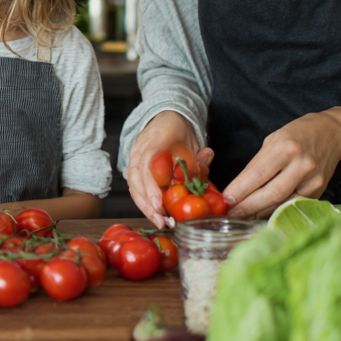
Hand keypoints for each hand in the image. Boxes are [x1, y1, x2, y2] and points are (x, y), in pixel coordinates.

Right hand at [127, 111, 212, 228]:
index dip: (151, 185)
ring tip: (160, 222)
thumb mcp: (191, 141)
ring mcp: (134, 158)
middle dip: (148, 202)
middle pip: (136, 178)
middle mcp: (139, 149)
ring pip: (133, 185)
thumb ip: (197, 157)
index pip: (147, 163)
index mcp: (155, 139)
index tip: (159, 203)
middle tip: (162, 220)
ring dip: (145, 206)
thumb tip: (207, 159)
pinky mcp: (134, 168)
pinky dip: (144, 203)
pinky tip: (155, 215)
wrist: (164, 119)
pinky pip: (135, 187)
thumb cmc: (178, 131)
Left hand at [225, 110, 340, 219]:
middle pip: (271, 194)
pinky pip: (293, 205)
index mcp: (285, 148)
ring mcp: (313, 181)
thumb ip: (257, 164)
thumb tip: (238, 189)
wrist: (332, 134)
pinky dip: (275, 212)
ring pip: (282, 203)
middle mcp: (301, 165)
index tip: (225, 201)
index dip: (240, 190)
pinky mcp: (319, 191)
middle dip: (247, 207)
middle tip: (230, 215)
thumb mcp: (272, 141)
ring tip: (241, 218)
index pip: (258, 174)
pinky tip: (261, 215)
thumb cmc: (296, 135)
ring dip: (259, 213)